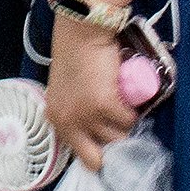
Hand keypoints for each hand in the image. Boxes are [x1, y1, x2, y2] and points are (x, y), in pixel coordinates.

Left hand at [44, 16, 140, 170]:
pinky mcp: (103, 105)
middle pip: (98, 157)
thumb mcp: (67, 92)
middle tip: (120, 130)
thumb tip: (97, 132)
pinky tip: (128, 98)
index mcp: (56, 120)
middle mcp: (68, 122)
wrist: (81, 33)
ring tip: (123, 107)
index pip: (80, 156)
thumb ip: (75, 111)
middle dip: (112, 147)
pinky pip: (128, 119)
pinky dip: (133, 111)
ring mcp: (85, 116)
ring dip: (124, 125)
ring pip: (117, 137)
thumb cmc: (75, 56)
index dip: (97, 153)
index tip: (109, 148)